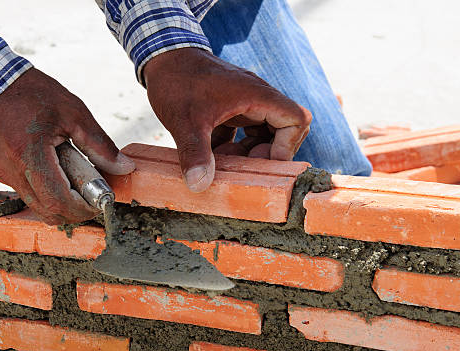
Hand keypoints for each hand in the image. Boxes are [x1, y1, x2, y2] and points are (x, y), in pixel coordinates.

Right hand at [0, 68, 135, 224]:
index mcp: (30, 155)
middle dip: (75, 212)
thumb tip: (124, 167)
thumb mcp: (73, 112)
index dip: (83, 209)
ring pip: (37, 206)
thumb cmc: (31, 92)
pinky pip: (27, 193)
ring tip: (78, 183)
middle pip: (48, 212)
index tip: (100, 202)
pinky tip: (60, 173)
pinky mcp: (0, 172)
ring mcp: (3, 174)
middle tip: (93, 198)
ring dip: (61, 203)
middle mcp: (12, 171)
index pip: (58, 201)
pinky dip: (48, 193)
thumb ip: (100, 144)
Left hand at [143, 48, 311, 191]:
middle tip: (243, 167)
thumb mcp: (185, 121)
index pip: (297, 119)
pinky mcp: (232, 108)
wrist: (162, 56)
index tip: (263, 162)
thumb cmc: (176, 82)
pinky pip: (245, 132)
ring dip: (249, 153)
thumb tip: (199, 186)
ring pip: (264, 134)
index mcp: (257, 95)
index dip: (288, 146)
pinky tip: (211, 155)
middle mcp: (257, 98)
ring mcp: (245, 103)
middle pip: (285, 130)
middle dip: (267, 154)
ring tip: (223, 162)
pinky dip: (234, 147)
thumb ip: (195, 153)